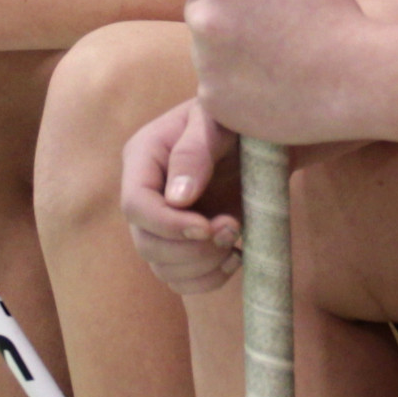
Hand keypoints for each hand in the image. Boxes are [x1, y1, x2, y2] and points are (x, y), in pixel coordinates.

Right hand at [120, 98, 241, 293]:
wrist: (262, 133)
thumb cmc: (236, 116)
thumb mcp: (216, 119)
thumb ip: (195, 152)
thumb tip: (176, 200)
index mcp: (143, 157)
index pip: (135, 205)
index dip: (167, 225)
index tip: (207, 227)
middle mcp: (146, 193)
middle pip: (146, 243)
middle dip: (191, 249)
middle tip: (232, 228)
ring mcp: (163, 221)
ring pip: (163, 267)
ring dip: (202, 266)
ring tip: (236, 242)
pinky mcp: (183, 242)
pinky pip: (181, 279)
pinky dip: (208, 279)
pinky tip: (235, 258)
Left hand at [175, 0, 374, 145]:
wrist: (356, 82)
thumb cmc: (335, 14)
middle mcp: (205, 19)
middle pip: (194, 9)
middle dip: (218, 12)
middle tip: (259, 24)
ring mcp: (205, 64)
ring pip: (203, 49)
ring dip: (224, 50)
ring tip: (273, 58)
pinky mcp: (211, 100)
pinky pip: (212, 85)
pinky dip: (232, 85)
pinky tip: (269, 85)